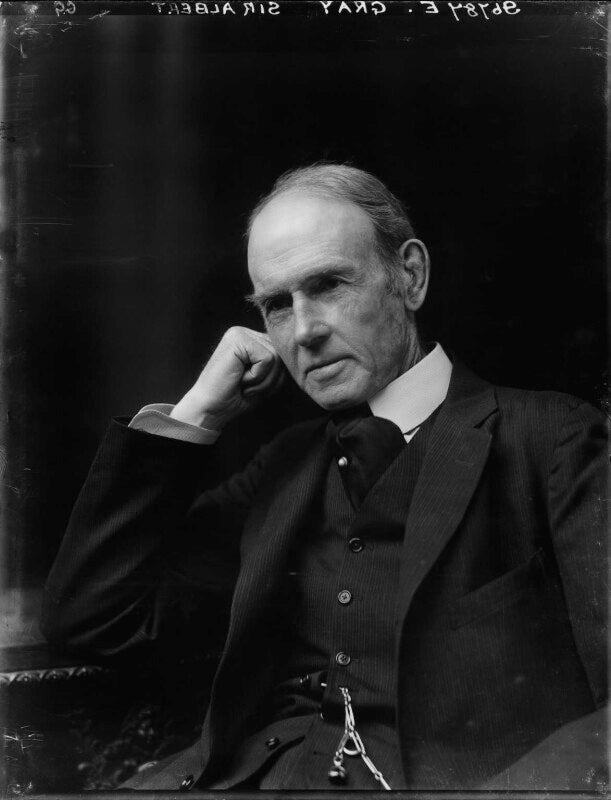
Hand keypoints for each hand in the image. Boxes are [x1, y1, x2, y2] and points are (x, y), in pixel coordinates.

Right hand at [170, 326, 284, 429]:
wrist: (209, 409)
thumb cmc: (236, 398)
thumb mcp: (264, 379)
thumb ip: (279, 365)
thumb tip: (299, 354)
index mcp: (251, 339)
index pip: (283, 353)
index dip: (275, 376)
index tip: (252, 385)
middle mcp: (245, 332)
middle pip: (282, 355)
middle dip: (270, 379)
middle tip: (246, 386)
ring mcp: (240, 333)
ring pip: (276, 357)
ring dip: (263, 379)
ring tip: (242, 383)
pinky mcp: (238, 339)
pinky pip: (267, 359)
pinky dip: (256, 376)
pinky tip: (239, 379)